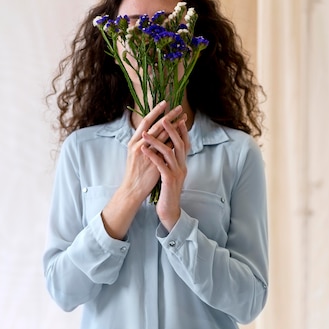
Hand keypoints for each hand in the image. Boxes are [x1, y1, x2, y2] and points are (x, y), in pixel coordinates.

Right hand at [101, 102, 185, 239]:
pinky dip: (174, 140)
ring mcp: (146, 153)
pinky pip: (166, 148)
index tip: (165, 103)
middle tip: (179, 108)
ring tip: (184, 118)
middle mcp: (139, 145)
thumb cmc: (135, 172)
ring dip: (175, 126)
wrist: (132, 189)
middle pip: (156, 125)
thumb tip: (153, 131)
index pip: (145, 121)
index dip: (155, 111)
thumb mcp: (135, 154)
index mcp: (133, 142)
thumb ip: (143, 142)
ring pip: (163, 135)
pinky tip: (182, 135)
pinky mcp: (154, 162)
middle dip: (169, 116)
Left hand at [141, 113, 189, 231]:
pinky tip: (143, 149)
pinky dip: (152, 155)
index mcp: (182, 164)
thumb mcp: (170, 173)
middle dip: (171, 130)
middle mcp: (182, 167)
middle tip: (163, 118)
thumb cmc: (167, 191)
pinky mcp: (169, 181)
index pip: (184, 143)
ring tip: (146, 133)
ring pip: (170, 152)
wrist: (169, 210)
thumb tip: (166, 147)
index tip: (176, 118)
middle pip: (179, 144)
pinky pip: (161, 165)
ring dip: (157, 141)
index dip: (182, 130)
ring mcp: (176, 173)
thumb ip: (171, 161)